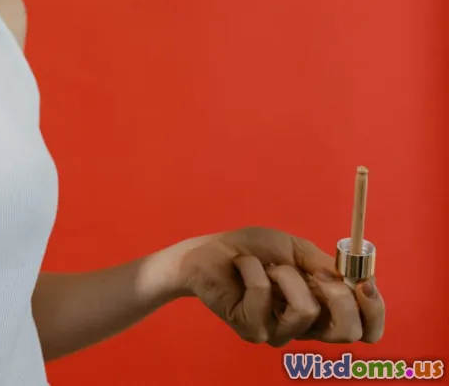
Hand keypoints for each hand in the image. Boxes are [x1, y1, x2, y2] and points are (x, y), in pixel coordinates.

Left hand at [177, 227, 384, 346]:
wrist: (210, 250)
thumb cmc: (254, 250)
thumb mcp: (296, 250)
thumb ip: (326, 265)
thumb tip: (354, 278)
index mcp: (324, 311)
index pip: (365, 330)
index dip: (374, 312)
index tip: (366, 284)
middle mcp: (304, 329)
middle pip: (346, 333)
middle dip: (340, 298)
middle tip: (319, 274)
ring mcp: (278, 333)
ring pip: (306, 310)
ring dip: (286, 275)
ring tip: (267, 266)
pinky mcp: (251, 329)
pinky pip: (264, 294)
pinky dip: (253, 269)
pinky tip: (241, 267)